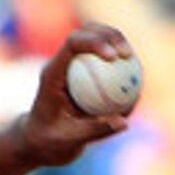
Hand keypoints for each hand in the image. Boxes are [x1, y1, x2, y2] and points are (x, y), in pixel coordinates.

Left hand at [15, 25, 136, 167]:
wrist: (38, 141)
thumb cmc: (48, 142)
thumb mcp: (68, 140)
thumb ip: (94, 130)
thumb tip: (124, 122)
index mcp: (53, 73)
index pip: (73, 44)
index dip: (95, 42)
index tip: (114, 57)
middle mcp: (64, 64)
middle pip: (87, 32)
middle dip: (111, 35)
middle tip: (128, 54)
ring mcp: (74, 66)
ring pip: (98, 39)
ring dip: (118, 43)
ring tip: (134, 61)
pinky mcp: (85, 73)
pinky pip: (106, 61)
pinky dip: (121, 64)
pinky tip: (136, 77)